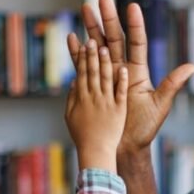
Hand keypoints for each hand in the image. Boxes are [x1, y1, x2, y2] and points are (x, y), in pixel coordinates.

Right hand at [65, 39, 127, 171]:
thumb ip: (72, 98)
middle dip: (93, 54)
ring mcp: (107, 103)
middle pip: (94, 71)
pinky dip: (121, 82)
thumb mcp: (70, 117)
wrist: (97, 154)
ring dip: (105, 63)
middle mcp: (95, 98)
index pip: (84, 72)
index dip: (83, 57)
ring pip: (106, 79)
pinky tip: (123, 70)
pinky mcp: (118, 111)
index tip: (83, 42)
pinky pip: (120, 94)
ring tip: (105, 47)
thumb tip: (73, 81)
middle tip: (92, 38)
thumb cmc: (83, 137)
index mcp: (83, 98)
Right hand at [67, 0, 193, 154]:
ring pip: (97, 47)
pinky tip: (73, 38)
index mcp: (137, 72)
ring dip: (91, 29)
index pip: (136, 42)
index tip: (132, 6)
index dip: (135, 25)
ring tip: (84, 9)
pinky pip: (84, 66)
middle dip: (107, 19)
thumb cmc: (145, 129)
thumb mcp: (160, 105)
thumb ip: (172, 84)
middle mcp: (122, 70)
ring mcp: (106, 77)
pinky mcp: (94, 86)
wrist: (126, 147)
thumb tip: (191, 67)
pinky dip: (77, 53)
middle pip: (114, 39)